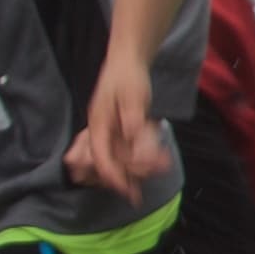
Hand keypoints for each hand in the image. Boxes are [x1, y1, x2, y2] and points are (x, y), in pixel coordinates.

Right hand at [68, 69, 162, 198]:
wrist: (128, 61)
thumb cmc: (128, 77)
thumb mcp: (133, 96)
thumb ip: (133, 118)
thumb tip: (134, 137)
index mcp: (98, 125)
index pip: (101, 158)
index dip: (113, 176)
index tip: (126, 191)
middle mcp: (101, 131)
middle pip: (108, 163)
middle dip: (126, 176)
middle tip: (139, 192)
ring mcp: (109, 132)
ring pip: (117, 160)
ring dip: (134, 171)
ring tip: (155, 173)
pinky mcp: (118, 132)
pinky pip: (125, 152)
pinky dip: (139, 160)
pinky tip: (155, 164)